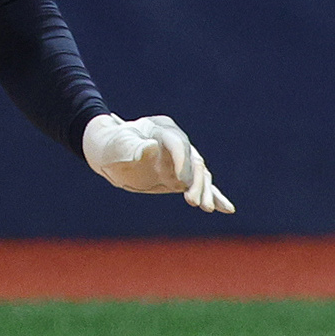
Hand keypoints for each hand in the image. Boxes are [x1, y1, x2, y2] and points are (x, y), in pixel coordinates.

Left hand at [83, 113, 234, 213]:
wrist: (108, 152)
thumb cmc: (110, 146)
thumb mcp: (117, 146)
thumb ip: (133, 147)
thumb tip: (151, 147)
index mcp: (160, 127)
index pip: (178, 143)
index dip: (181, 161)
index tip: (180, 182)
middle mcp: (175, 141)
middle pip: (193, 160)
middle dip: (195, 181)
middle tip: (192, 202)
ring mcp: (180, 158)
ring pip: (199, 174)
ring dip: (204, 191)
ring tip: (204, 208)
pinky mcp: (181, 174)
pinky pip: (200, 184)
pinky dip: (213, 195)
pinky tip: (227, 208)